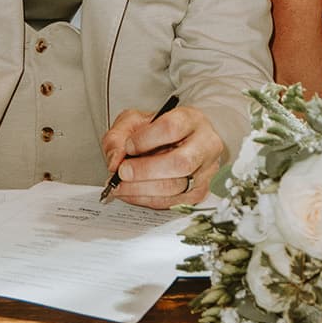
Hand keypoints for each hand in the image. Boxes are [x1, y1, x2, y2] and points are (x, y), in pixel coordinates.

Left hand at [99, 104, 223, 210]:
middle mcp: (204, 145)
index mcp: (190, 120)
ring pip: (176, 186)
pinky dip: (148, 200)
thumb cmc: (161, 130)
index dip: (146, 139)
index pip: (171, 128)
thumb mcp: (135, 122)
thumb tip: (115, 160)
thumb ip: (119, 136)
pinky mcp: (200, 191)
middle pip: (180, 162)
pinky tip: (133, 193)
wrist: (184, 141)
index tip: (128, 146)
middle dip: (144, 171)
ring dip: (142, 189)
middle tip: (122, 172)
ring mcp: (205, 170)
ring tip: (121, 186)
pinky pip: (173, 202)